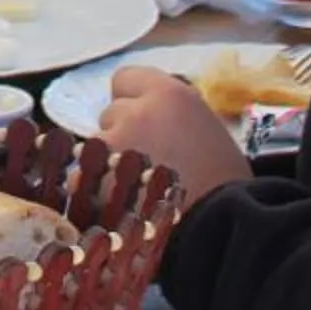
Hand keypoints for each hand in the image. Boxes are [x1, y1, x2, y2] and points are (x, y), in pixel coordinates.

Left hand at [97, 68, 251, 214]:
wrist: (222, 230)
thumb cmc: (227, 184)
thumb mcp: (207, 129)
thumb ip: (173, 116)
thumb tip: (153, 120)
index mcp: (168, 95)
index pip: (125, 79)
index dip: (132, 100)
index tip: (144, 120)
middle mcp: (135, 113)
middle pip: (110, 114)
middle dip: (123, 134)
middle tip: (145, 163)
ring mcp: (112, 147)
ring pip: (94, 147)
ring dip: (106, 164)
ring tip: (133, 191)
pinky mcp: (95, 182)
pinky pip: (82, 181)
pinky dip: (94, 193)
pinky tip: (119, 209)